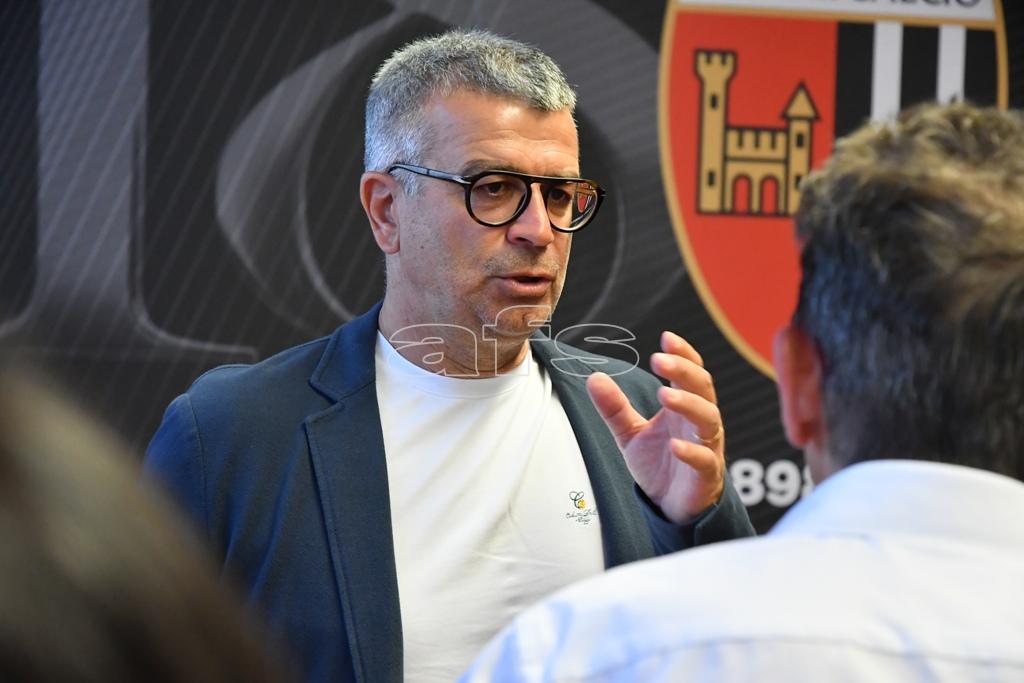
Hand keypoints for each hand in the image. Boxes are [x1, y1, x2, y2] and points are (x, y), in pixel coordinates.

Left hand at [586, 331, 724, 524]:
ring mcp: (707, 446)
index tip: (666, 338)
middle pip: (702, 388)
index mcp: (684, 406)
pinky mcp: (706, 474)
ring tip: (664, 395)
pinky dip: (691, 451)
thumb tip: (594, 377)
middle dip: (682, 372)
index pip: (691, 372)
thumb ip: (614, 407)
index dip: (683, 354)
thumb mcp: (629, 433)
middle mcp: (700, 421)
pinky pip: (705, 459)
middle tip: (658, 360)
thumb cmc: (659, 465)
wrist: (672, 507)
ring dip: (688, 404)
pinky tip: (674, 445)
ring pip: (708, 418)